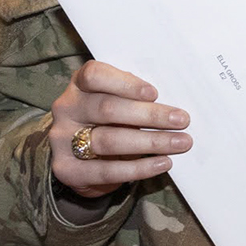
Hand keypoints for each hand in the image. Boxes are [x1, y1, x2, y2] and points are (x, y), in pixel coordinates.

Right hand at [49, 59, 188, 201]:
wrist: (77, 157)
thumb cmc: (108, 119)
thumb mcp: (116, 101)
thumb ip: (135, 97)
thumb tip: (173, 105)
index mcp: (79, 85)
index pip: (94, 75)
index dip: (125, 84)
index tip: (154, 93)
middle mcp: (67, 109)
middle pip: (108, 109)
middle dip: (150, 115)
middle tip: (182, 120)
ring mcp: (62, 140)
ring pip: (109, 140)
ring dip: (150, 142)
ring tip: (180, 143)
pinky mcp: (67, 170)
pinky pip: (106, 170)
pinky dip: (139, 168)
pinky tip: (162, 163)